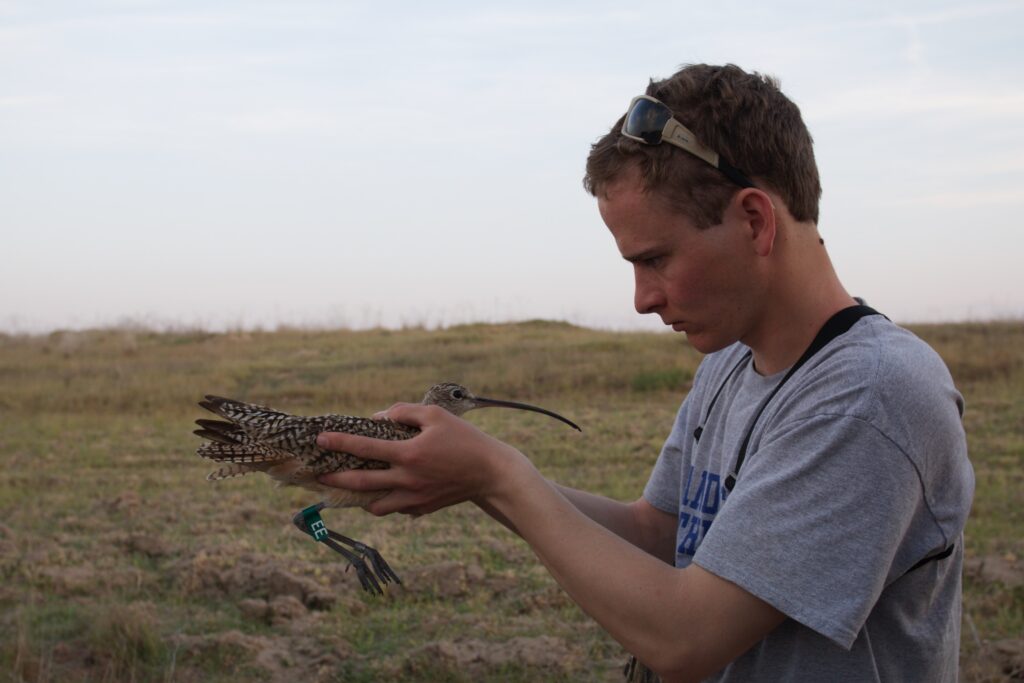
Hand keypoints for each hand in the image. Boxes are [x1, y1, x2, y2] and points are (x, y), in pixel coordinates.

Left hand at [316, 402, 527, 516]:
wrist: (491, 473)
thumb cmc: (464, 439)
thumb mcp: (436, 416)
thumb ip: (405, 413)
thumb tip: (380, 417)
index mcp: (408, 453)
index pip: (364, 447)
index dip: (340, 442)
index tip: (321, 438)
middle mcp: (407, 479)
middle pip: (360, 483)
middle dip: (335, 480)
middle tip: (320, 477)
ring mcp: (414, 498)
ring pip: (375, 506)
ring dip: (360, 498)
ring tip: (353, 489)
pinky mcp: (422, 509)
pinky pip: (396, 509)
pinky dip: (387, 502)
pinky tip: (387, 492)